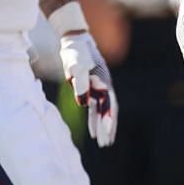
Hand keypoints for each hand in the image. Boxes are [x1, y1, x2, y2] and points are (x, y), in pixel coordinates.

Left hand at [59, 29, 117, 146]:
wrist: (74, 40)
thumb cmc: (76, 52)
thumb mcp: (76, 66)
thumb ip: (81, 84)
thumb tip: (84, 102)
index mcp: (104, 82)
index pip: (109, 105)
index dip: (108, 120)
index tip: (108, 133)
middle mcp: (104, 86)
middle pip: (108, 111)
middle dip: (107, 128)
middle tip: (106, 144)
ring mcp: (98, 88)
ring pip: (102, 112)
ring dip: (101, 126)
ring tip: (102, 142)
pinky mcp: (90, 88)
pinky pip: (94, 108)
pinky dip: (93, 119)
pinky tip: (92, 131)